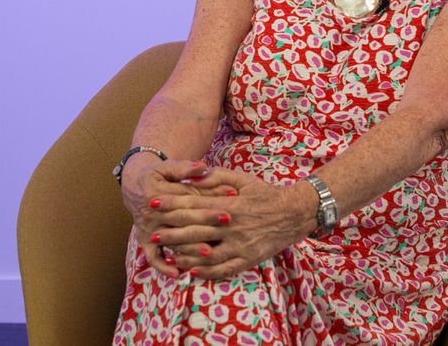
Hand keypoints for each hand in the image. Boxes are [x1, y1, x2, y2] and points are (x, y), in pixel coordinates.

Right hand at [121, 158, 234, 277]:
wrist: (134, 186)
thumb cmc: (158, 175)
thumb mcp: (168, 167)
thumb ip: (185, 168)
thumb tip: (202, 166)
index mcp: (157, 192)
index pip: (188, 197)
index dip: (210, 198)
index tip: (230, 198)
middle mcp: (152, 213)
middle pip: (182, 220)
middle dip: (205, 222)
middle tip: (227, 222)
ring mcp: (148, 229)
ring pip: (171, 241)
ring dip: (189, 248)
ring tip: (208, 252)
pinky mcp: (144, 241)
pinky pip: (153, 257)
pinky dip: (164, 267)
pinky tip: (179, 274)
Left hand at [147, 168, 315, 279]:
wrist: (294, 213)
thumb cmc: (265, 194)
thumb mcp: (243, 179)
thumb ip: (217, 177)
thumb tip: (193, 174)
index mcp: (230, 205)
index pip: (195, 205)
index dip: (172, 205)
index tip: (154, 204)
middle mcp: (233, 227)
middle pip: (196, 232)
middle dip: (172, 234)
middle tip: (153, 235)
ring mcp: (241, 246)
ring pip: (207, 255)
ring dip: (186, 255)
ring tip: (169, 254)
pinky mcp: (248, 260)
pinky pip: (223, 269)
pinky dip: (206, 272)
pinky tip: (192, 270)